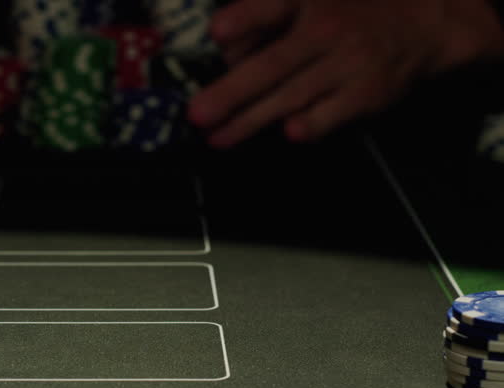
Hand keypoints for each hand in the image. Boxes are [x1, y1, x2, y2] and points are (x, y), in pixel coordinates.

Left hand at [189, 0, 503, 147]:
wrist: (426, 18)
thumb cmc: (352, 7)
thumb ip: (266, 15)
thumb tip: (227, 48)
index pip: (270, 6)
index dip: (244, 17)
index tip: (217, 32)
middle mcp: (325, 28)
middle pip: (272, 63)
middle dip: (231, 92)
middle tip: (198, 113)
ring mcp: (346, 62)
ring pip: (291, 96)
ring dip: (251, 120)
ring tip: (219, 138)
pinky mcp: (366, 92)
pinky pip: (331, 113)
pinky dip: (309, 124)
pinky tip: (288, 133)